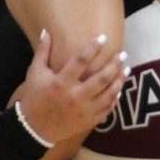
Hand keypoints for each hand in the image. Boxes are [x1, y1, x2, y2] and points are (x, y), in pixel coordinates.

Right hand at [16, 29, 126, 144]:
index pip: (81, 61)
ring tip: (126, 69)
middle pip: (101, 79)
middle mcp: (75, 96)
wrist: (34, 128)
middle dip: (114, 65)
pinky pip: (107, 109)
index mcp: (61, 82)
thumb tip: (47, 31)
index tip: (103, 37)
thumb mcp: (35, 73)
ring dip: (119, 81)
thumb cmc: (35, 97)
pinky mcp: (88, 121)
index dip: (93, 48)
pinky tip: (119, 89)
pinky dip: (114, 99)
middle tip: (123, 54)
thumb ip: (42, 52)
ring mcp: (84, 111)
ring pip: (108, 95)